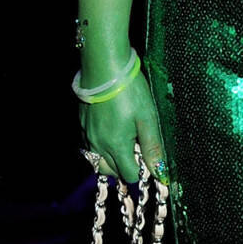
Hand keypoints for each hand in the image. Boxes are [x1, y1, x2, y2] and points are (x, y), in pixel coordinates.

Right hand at [80, 67, 167, 188]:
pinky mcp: (82, 125)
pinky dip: (102, 146)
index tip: (147, 154)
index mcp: (116, 146)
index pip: (129, 175)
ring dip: (112, 158)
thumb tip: (160, 173)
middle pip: (113, 171)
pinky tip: (112, 130)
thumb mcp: (148, 119)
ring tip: (124, 140)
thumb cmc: (131, 92)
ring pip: (99, 161)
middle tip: (137, 145)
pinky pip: (91, 146)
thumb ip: (153, 148)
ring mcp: (87, 136)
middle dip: (126, 165)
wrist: (104, 68)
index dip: (141, 170)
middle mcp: (98, 145)